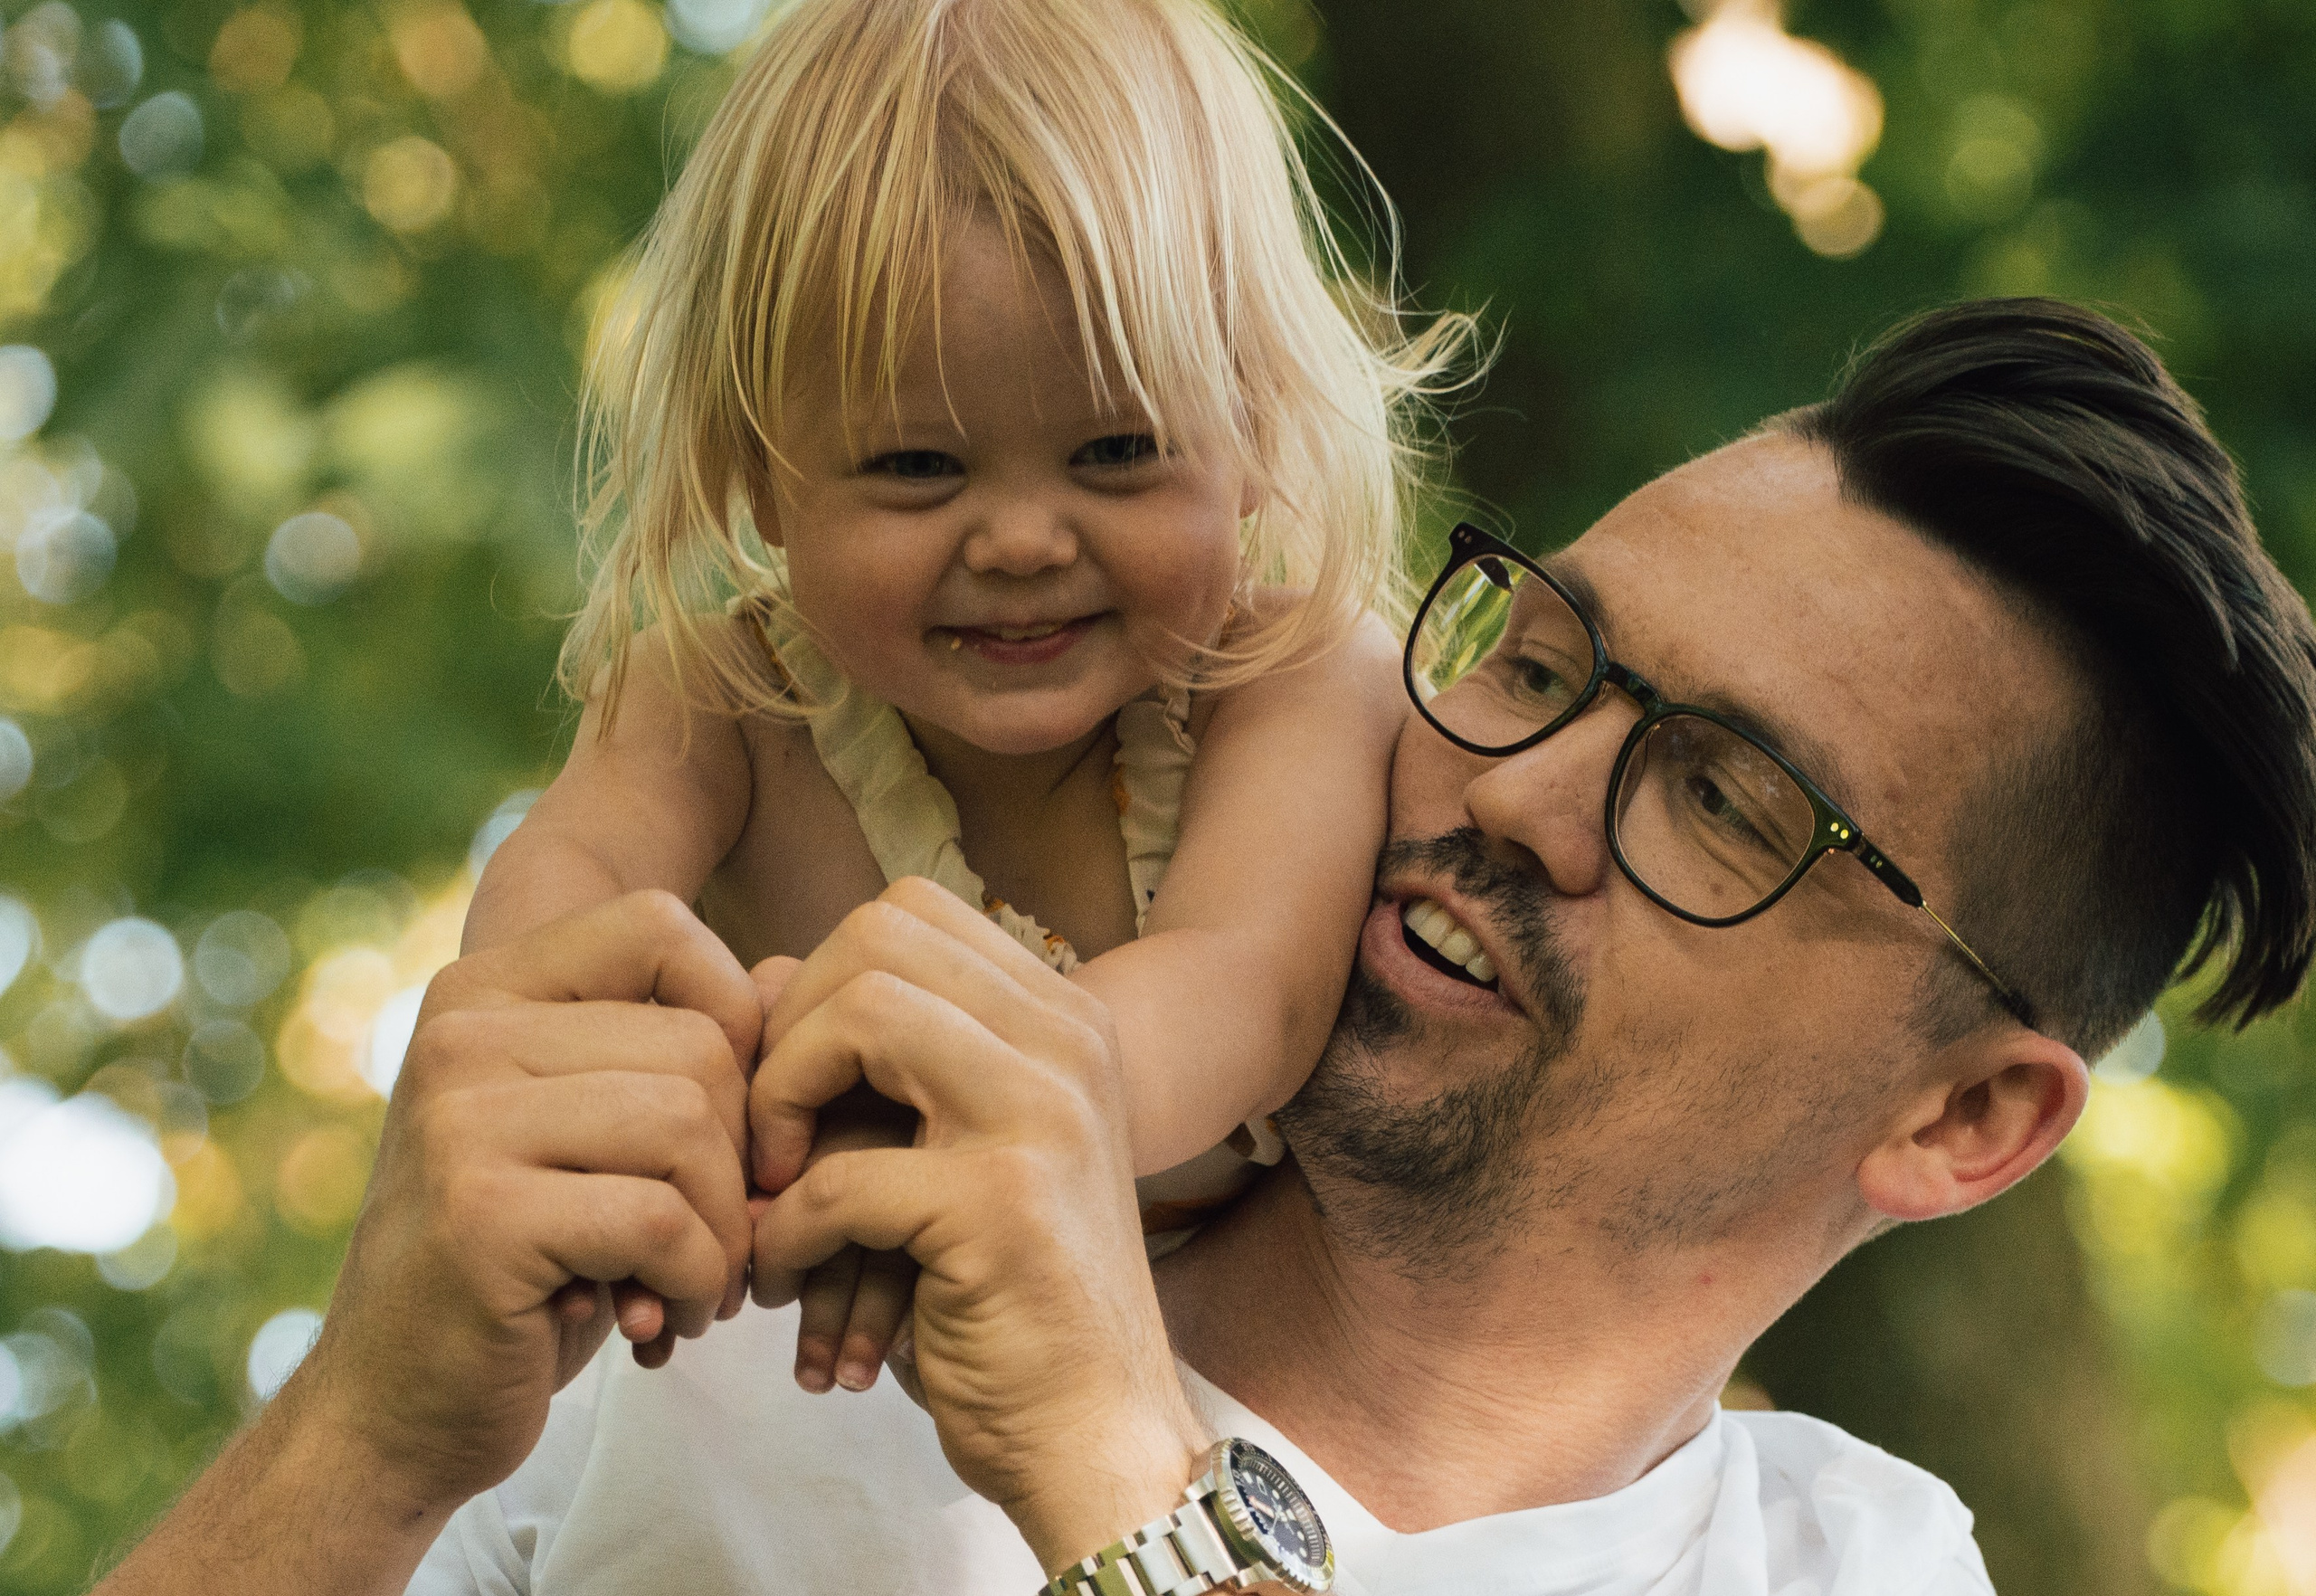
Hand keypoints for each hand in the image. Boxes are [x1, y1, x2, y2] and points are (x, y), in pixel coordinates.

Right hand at [306, 891, 760, 1515]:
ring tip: (690, 1284)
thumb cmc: (526, 1264)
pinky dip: (693, 1280)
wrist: (390, 1410)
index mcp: (482, 992)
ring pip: (688, 1127)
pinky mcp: (480, 1214)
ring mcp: (460, 1121)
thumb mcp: (596, 1136)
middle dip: (739, 1159)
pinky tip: (660, 1320)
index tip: (729, 1127)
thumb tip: (801, 981)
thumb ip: (677, 1050)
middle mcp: (460, 1036)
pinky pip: (661, 1219)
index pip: (658, 926)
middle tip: (712, 1240)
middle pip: (698, 1045)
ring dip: (721, 1228)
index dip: (735, 1019)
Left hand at [749, 879, 1209, 1571]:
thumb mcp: (952, 1151)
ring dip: (780, 1105)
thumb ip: (882, 1066)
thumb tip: (751, 986)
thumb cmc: (1004, 1299)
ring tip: (769, 1195)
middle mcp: (1067, 1042)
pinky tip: (787, 1284)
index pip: (905, 913)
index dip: (816, 985)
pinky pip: (837, 1176)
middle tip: (767, 1138)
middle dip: (788, 1030)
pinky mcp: (1003, 1202)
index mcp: (1061, 1018)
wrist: (1097, 1440)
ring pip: (861, 1012)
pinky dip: (786, 1236)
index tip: (792, 1089)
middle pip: (874, 936)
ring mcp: (1044, 1112)